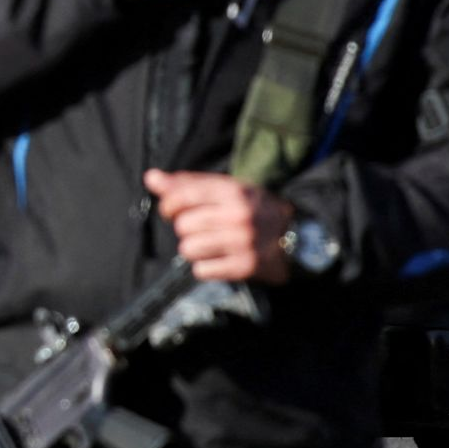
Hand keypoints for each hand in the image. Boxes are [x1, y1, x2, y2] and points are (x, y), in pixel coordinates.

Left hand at [149, 170, 293, 284]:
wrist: (298, 235)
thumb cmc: (253, 209)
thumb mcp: (227, 189)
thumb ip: (188, 183)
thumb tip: (150, 177)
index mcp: (233, 191)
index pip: (183, 195)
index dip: (168, 204)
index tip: (171, 210)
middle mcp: (238, 215)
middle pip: (183, 225)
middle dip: (185, 229)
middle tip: (200, 229)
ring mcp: (243, 242)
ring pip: (188, 249)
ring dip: (193, 250)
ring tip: (209, 245)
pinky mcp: (246, 266)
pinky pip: (202, 270)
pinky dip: (205, 268)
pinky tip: (218, 260)